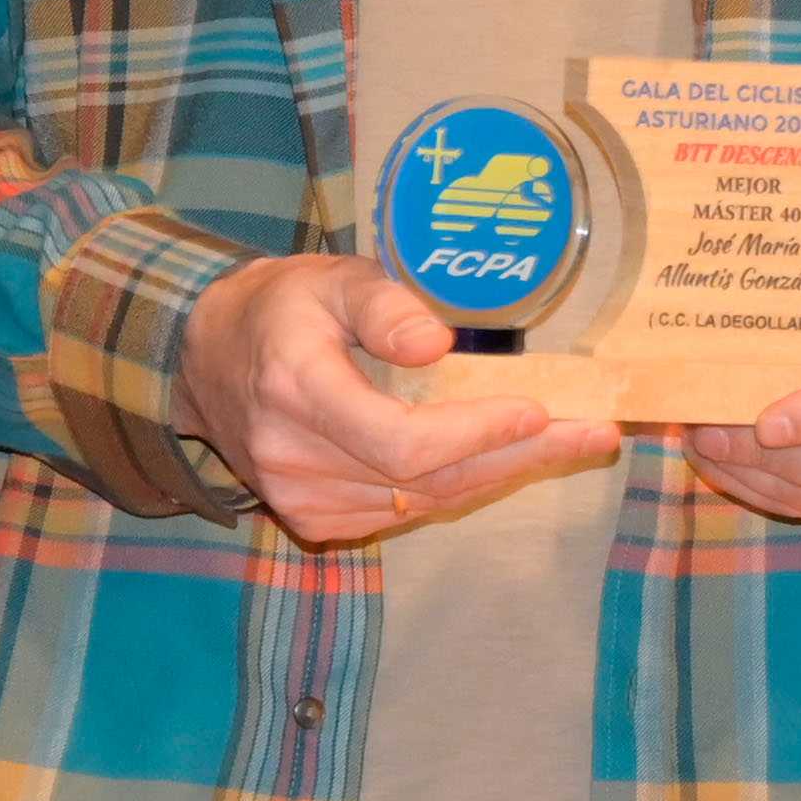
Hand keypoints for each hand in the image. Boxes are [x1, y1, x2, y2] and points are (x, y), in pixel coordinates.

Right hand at [174, 254, 611, 548]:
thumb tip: (439, 346)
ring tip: (571, 442)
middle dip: (519, 456)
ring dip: (501, 473)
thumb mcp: (329, 278)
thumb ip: (383, 306)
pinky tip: (506, 458)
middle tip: (594, 432)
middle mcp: (295, 460)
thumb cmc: (282, 308)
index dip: (476, 432)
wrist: (206, 361)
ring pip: (424, 501)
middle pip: (427, 479)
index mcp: (296, 391)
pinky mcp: (315, 521)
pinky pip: (405, 511)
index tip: (539, 408)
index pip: (402, 440)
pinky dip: (460, 486)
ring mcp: (302, 500)